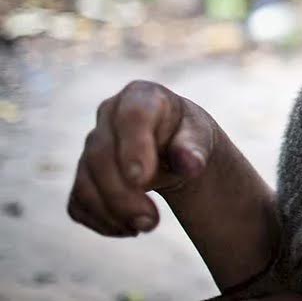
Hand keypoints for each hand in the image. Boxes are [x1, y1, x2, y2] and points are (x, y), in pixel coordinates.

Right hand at [67, 80, 215, 236]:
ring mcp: (91, 144)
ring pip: (85, 182)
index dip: (133, 148)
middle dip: (122, 194)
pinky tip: (128, 228)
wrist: (174, 146)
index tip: (142, 180)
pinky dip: (101, 221)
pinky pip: (79, 202)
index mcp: (141, 96)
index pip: (132, 117)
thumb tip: (190, 164)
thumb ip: (195, 148)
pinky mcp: (83, 174)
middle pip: (101, 156)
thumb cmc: (188, 136)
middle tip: (151, 222)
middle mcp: (109, 115)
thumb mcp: (200, 137)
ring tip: (146, 226)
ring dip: (112, 212)